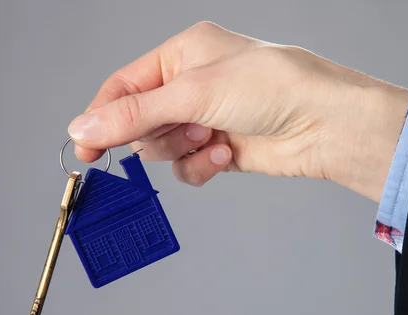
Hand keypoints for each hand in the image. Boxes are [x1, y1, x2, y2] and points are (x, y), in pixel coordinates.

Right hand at [68, 22, 407, 201]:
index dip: (102, 116)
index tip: (85, 145)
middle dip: (157, 133)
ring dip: (183, 149)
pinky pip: (188, 167)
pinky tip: (224, 155)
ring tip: (211, 137)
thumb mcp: (193, 94)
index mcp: (181, 54)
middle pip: (140, 121)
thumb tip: (84, 126)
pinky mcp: (220, 148)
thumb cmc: (272, 87)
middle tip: (179, 132)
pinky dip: (202, 166)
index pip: (124, 86)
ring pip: (163, 148)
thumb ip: (134, 114)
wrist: (324, 124)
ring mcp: (206, 118)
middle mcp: (191, 85)